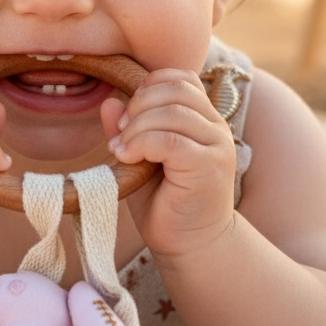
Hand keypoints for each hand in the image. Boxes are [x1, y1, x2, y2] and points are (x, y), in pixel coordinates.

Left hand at [102, 69, 235, 257]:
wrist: (191, 246)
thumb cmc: (165, 203)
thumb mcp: (140, 159)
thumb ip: (128, 129)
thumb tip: (109, 100)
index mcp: (203, 119)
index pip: (181, 79)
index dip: (149, 86)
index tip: (127, 115)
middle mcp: (216, 127)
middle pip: (175, 90)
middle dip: (138, 105)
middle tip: (120, 133)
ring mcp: (216, 145)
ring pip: (171, 112)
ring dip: (136, 127)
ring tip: (121, 150)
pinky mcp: (208, 166)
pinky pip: (170, 140)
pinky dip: (141, 143)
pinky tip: (127, 158)